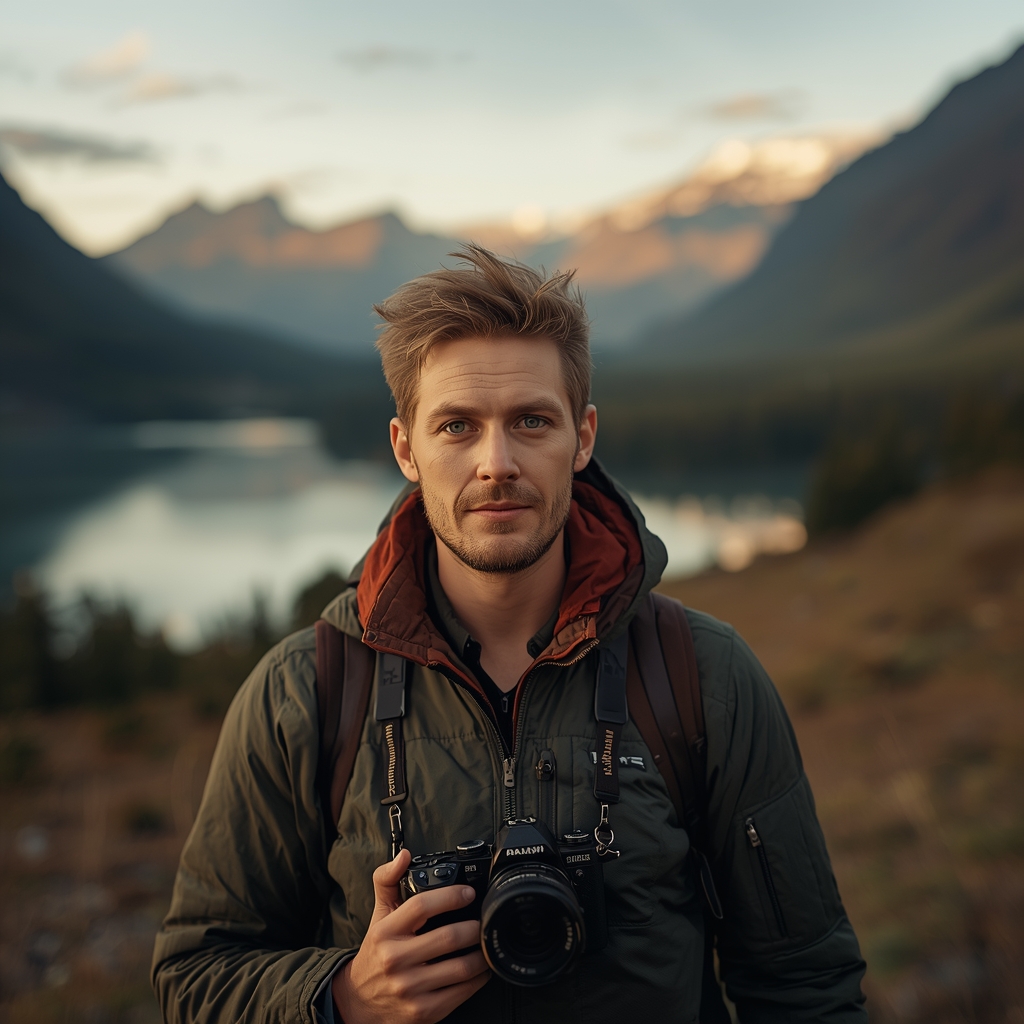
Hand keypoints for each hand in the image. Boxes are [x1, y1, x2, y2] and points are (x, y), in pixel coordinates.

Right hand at [332, 849, 490, 1023]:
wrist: (358, 1002)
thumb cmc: (375, 953)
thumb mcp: (378, 916)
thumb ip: (387, 880)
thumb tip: (404, 855)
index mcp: (385, 932)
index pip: (421, 906)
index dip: (451, 896)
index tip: (468, 892)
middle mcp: (395, 960)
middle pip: (448, 937)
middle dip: (475, 927)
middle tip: (483, 921)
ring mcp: (410, 988)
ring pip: (461, 967)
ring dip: (482, 953)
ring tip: (486, 943)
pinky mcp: (423, 1012)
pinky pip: (461, 992)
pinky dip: (478, 979)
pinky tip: (480, 970)